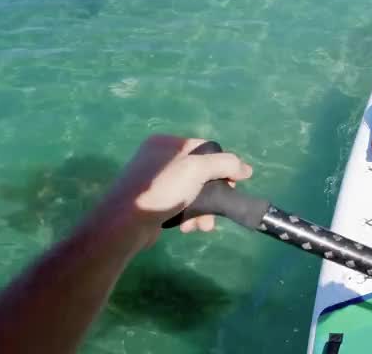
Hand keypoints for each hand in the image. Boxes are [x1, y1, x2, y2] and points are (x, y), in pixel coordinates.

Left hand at [94, 135, 253, 245]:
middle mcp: (159, 158)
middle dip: (213, 193)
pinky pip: (179, 204)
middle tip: (219, 207)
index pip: (205, 148)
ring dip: (203, 208)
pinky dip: (188, 215)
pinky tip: (188, 228)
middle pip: (200, 172)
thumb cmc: (162, 189)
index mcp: (166, 143)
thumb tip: (246, 169)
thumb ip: (225, 164)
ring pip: (192, 191)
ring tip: (204, 225)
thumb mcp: (197, 170)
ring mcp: (154, 182)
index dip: (222, 165)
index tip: (233, 184)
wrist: (125, 224)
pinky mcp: (152, 203)